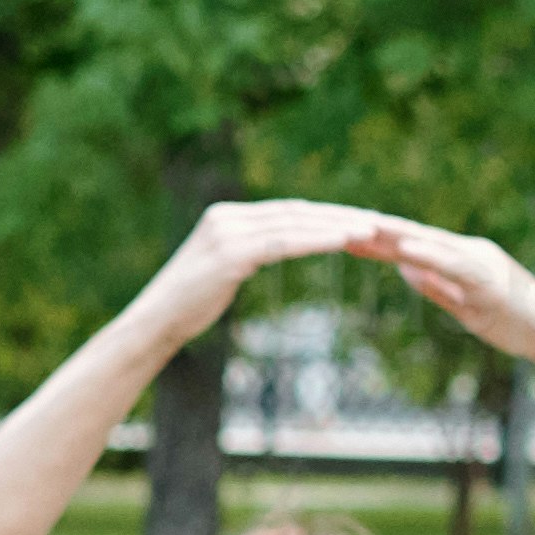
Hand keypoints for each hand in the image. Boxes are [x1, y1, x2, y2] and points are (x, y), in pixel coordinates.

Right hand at [161, 193, 375, 311]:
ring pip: (294, 224)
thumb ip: (248, 250)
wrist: (155, 323)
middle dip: (339, 216)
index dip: (325, 215)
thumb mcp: (223, 270)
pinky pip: (284, 242)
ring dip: (336, 226)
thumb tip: (275, 248)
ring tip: (372, 230)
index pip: (287, 211)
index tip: (359, 221)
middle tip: (378, 222)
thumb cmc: (189, 306)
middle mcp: (227, 216)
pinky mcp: (231, 254)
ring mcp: (228, 233)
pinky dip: (317, 240)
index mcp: (226, 216)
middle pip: (296, 212)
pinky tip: (345, 241)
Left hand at [347, 215, 534, 369]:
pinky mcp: (490, 284)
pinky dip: (430, 257)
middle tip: (333, 218)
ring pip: (430, 245)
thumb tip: (406, 271)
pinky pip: (455, 267)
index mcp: (457, 258)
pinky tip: (406, 252)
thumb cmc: (513, 322)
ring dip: (395, 236)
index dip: (373, 237)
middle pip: (412, 236)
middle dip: (373, 229)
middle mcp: (467, 253)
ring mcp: (479, 265)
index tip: (336, 230)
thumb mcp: (464, 307)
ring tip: (361, 227)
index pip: (407, 243)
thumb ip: (437, 288)